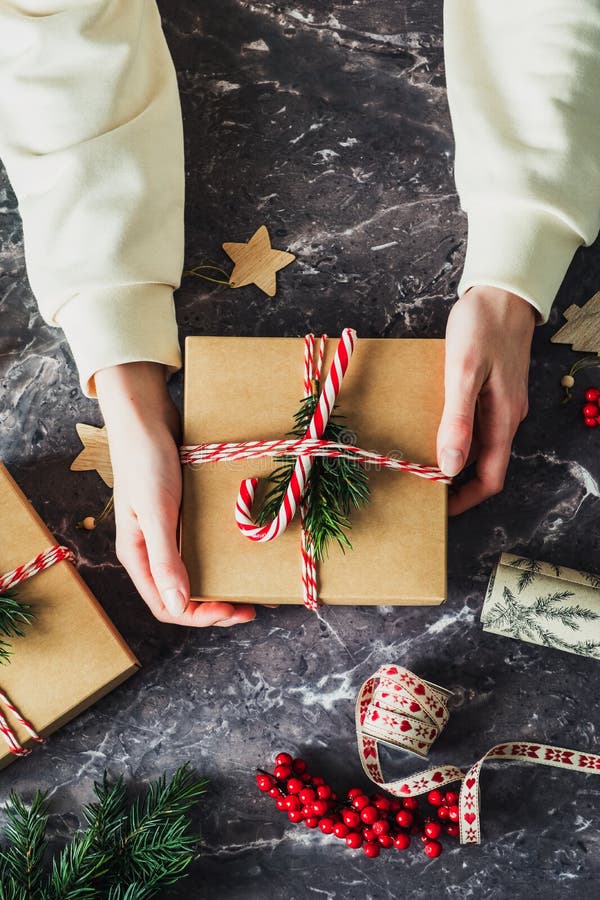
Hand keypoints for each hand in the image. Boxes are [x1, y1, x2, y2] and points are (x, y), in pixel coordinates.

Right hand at [94, 361, 255, 626]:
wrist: (146, 416)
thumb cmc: (145, 461)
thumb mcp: (156, 512)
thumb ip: (165, 559)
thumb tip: (178, 608)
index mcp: (138, 556)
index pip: (167, 606)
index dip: (200, 617)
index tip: (234, 611)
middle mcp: (153, 549)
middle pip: (184, 594)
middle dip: (216, 606)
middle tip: (250, 606)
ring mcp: (169, 531)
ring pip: (196, 571)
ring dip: (222, 583)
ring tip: (253, 586)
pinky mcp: (183, 513)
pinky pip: (205, 544)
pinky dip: (224, 555)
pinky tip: (245, 553)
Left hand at [437, 286, 535, 514]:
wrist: (503, 289)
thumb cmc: (483, 326)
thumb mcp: (464, 373)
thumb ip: (458, 420)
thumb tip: (451, 467)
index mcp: (503, 420)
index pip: (491, 478)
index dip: (466, 499)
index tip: (439, 508)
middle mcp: (506, 417)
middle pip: (485, 465)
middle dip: (456, 481)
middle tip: (421, 485)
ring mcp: (500, 402)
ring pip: (479, 444)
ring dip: (453, 457)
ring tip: (420, 459)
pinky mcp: (492, 388)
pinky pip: (474, 421)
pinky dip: (454, 432)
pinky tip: (430, 424)